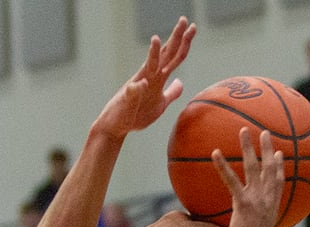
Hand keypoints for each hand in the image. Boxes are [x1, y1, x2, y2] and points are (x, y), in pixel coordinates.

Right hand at [92, 18, 195, 138]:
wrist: (116, 125)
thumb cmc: (137, 113)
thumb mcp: (160, 103)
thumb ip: (171, 93)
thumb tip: (180, 82)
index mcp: (158, 78)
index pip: (174, 56)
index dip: (184, 42)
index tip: (193, 27)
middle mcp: (149, 77)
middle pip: (165, 54)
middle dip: (175, 37)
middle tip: (185, 20)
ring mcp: (138, 86)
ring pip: (147, 67)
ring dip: (152, 54)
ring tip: (156, 39)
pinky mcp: (128, 99)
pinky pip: (133, 91)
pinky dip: (138, 87)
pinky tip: (143, 83)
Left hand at [211, 128, 284, 226]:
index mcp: (273, 205)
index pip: (278, 181)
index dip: (280, 165)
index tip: (279, 153)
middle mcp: (267, 198)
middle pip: (269, 167)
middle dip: (267, 148)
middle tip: (264, 133)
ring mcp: (256, 198)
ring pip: (253, 166)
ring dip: (248, 147)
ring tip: (244, 131)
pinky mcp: (242, 202)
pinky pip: (231, 180)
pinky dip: (222, 165)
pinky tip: (215, 152)